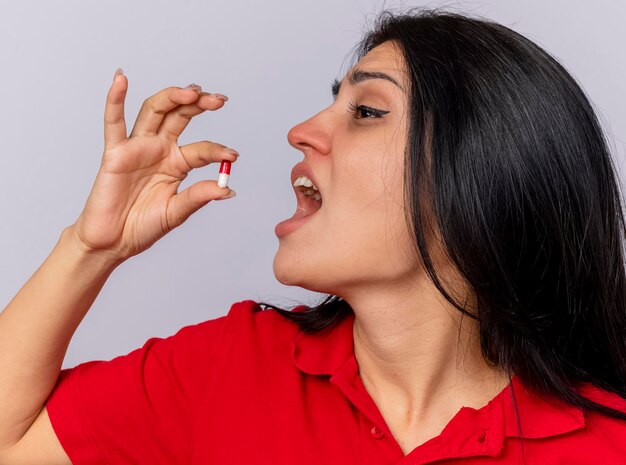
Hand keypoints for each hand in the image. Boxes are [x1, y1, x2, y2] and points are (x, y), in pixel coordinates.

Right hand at [70, 71, 237, 261]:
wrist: (113, 242)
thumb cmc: (142, 227)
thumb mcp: (176, 212)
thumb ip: (198, 197)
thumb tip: (227, 189)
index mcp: (176, 163)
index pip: (201, 149)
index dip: (217, 150)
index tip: (233, 155)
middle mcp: (159, 150)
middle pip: (180, 116)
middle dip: (199, 105)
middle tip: (218, 100)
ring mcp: (137, 148)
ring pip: (155, 111)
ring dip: (173, 97)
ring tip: (193, 91)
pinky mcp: (115, 153)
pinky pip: (113, 122)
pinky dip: (115, 99)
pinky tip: (121, 78)